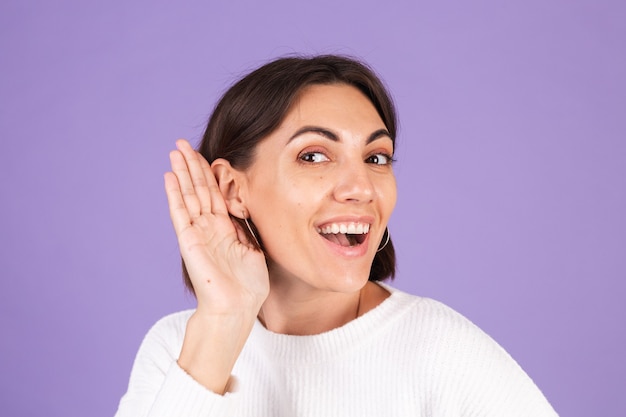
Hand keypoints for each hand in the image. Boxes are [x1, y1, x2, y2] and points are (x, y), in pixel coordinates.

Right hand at [164, 139, 268, 316]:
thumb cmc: (247, 286)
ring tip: (175, 150)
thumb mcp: (253, 249)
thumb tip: (245, 206)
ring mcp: (197, 232)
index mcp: (225, 228)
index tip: (206, 154)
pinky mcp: (188, 240)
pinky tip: (170, 176)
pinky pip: (180, 212)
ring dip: (182, 172)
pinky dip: (175, 194)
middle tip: (182, 143)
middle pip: (200, 188)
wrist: (237, 308)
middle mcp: (209, 227)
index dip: (210, 173)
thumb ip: (245, 226)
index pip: (216, 193)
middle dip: (192, 165)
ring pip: (189, 195)